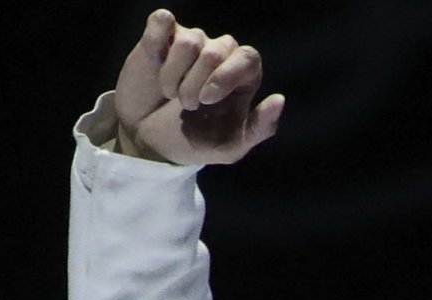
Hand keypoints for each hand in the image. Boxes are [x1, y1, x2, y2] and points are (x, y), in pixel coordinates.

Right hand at [110, 9, 284, 167]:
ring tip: (170, 93)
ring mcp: (191, 42)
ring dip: (173, 75)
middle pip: (216, 51)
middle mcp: (219, 53)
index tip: (207, 99)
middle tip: (186, 107)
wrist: (151, 141)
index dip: (228, 75)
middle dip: (195, 85)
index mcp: (242, 77)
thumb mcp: (232, 146)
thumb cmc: (196, 141)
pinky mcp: (161, 35)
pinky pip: (163, 21)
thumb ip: (261, 127)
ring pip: (189, 41)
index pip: (249, 57)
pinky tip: (156, 62)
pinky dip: (157, 43)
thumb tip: (279, 99)